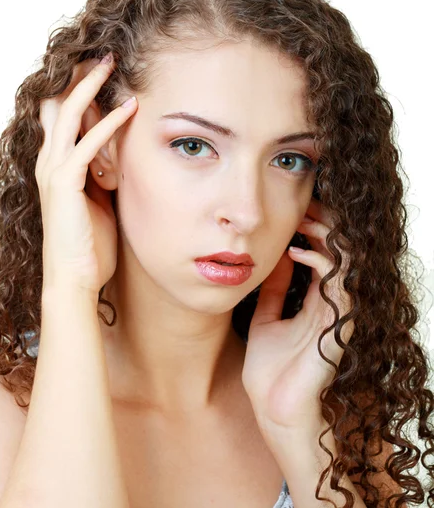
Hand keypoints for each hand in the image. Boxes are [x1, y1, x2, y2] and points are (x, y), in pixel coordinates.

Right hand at [35, 53, 137, 294]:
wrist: (76, 277)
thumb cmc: (90, 243)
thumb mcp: (99, 199)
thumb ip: (103, 174)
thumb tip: (122, 155)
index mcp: (57, 166)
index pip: (63, 117)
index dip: (78, 91)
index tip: (101, 71)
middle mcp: (49, 162)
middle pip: (58, 106)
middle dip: (79, 78)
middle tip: (103, 54)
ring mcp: (54, 172)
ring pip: (68, 116)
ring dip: (90, 87)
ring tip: (111, 63)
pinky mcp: (65, 184)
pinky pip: (87, 145)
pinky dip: (109, 124)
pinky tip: (130, 108)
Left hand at [242, 197, 354, 436]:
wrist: (272, 409)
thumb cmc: (270, 371)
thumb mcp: (265, 319)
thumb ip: (272, 292)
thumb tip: (271, 260)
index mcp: (317, 302)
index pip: (326, 254)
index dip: (315, 229)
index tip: (295, 209)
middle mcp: (332, 304)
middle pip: (341, 251)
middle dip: (325, 223)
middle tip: (303, 203)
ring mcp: (339, 313)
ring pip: (347, 261)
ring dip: (326, 236)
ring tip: (302, 220)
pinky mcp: (339, 325)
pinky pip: (340, 283)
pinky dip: (320, 263)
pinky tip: (295, 253)